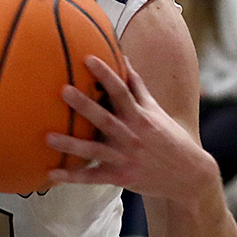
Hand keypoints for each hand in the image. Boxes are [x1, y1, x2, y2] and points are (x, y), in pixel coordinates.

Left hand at [46, 55, 216, 206]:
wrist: (189, 175)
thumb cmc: (169, 137)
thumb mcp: (156, 111)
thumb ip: (138, 87)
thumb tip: (123, 58)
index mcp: (140, 116)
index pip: (121, 91)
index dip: (106, 74)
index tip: (88, 58)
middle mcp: (132, 136)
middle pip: (105, 119)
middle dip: (84, 105)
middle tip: (63, 90)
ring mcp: (126, 158)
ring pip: (95, 151)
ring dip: (71, 145)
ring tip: (47, 137)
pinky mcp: (121, 178)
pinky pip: (93, 178)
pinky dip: (73, 177)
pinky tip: (52, 174)